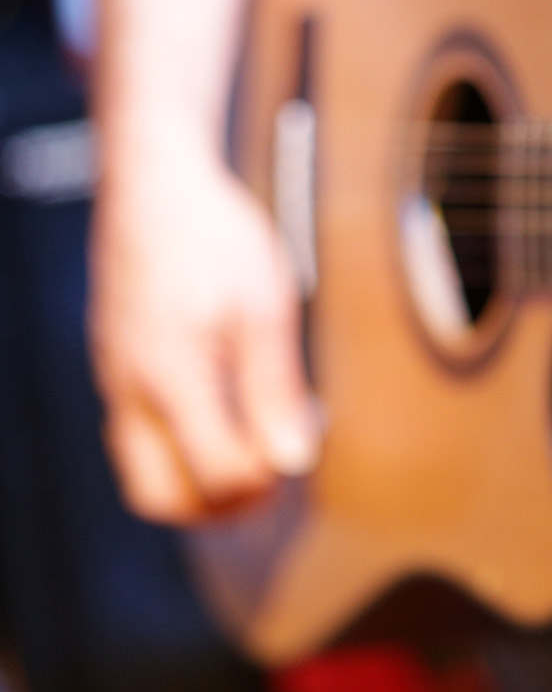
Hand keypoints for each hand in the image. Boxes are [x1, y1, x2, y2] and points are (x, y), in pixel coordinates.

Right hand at [90, 142, 317, 523]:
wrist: (157, 184)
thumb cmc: (214, 236)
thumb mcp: (265, 307)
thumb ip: (276, 390)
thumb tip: (292, 459)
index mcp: (172, 377)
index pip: (216, 475)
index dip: (265, 482)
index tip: (297, 454)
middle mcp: (131, 390)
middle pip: (160, 498)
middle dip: (219, 507)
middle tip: (272, 481)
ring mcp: (115, 381)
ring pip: (142, 473)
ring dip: (197, 482)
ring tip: (254, 453)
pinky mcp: (114, 368)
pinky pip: (136, 438)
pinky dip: (178, 450)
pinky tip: (225, 418)